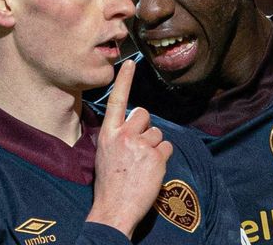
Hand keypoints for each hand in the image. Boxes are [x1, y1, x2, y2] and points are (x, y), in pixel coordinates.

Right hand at [87, 60, 173, 237]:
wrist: (113, 209)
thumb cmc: (109, 184)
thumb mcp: (104, 154)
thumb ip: (117, 136)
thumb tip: (134, 127)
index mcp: (107, 134)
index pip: (116, 101)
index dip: (124, 81)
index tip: (129, 63)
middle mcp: (123, 135)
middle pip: (144, 114)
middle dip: (146, 127)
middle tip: (138, 147)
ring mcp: (140, 145)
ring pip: (158, 132)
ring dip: (155, 146)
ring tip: (142, 164)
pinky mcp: (155, 156)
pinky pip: (167, 147)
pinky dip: (163, 157)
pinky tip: (152, 170)